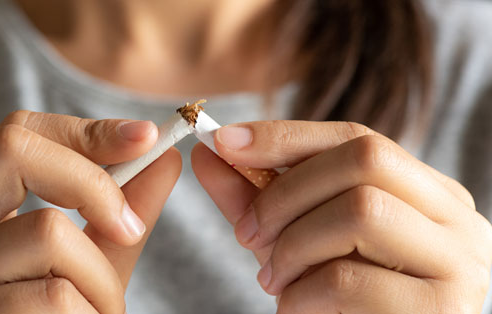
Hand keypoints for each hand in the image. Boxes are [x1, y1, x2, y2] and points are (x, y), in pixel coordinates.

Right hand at [0, 111, 181, 313]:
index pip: (17, 135)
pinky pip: (55, 297)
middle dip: (94, 186)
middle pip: (17, 154)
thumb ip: (124, 209)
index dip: (86, 130)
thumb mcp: (94, 260)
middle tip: (129, 230)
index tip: (147, 138)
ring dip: (99, 282)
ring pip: (50, 234)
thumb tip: (165, 156)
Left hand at [192, 120, 491, 312]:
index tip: (224, 141)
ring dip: (293, 245)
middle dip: (286, 191)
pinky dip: (302, 292)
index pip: (357, 137)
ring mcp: (458, 261)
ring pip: (361, 211)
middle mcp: (454, 217)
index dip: (285, 135)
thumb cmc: (340, 298)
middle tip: (246, 233)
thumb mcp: (299, 237)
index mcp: (426, 191)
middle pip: (365, 159)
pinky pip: (349, 279)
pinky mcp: (441, 310)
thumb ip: (258, 197)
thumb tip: (207, 153)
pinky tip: (295, 308)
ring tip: (273, 279)